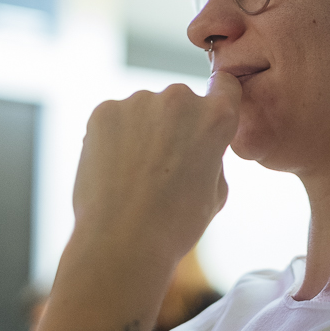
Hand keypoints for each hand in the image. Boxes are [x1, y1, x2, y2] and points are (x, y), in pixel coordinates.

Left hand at [72, 70, 241, 261]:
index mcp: (215, 117)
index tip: (205, 117)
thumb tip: (197, 144)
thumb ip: (212, 155)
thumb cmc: (174, 225)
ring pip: (145, 111)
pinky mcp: (104, 110)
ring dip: (142, 131)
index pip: (225, 86)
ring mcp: (139, 101)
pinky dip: (114, 138)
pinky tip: (113, 171)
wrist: (121, 243)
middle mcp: (179, 98)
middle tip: (163, 166)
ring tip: (134, 175)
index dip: (218, 100)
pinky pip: (115, 119)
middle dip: (174, 125)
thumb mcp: (216, 192)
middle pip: (180, 102)